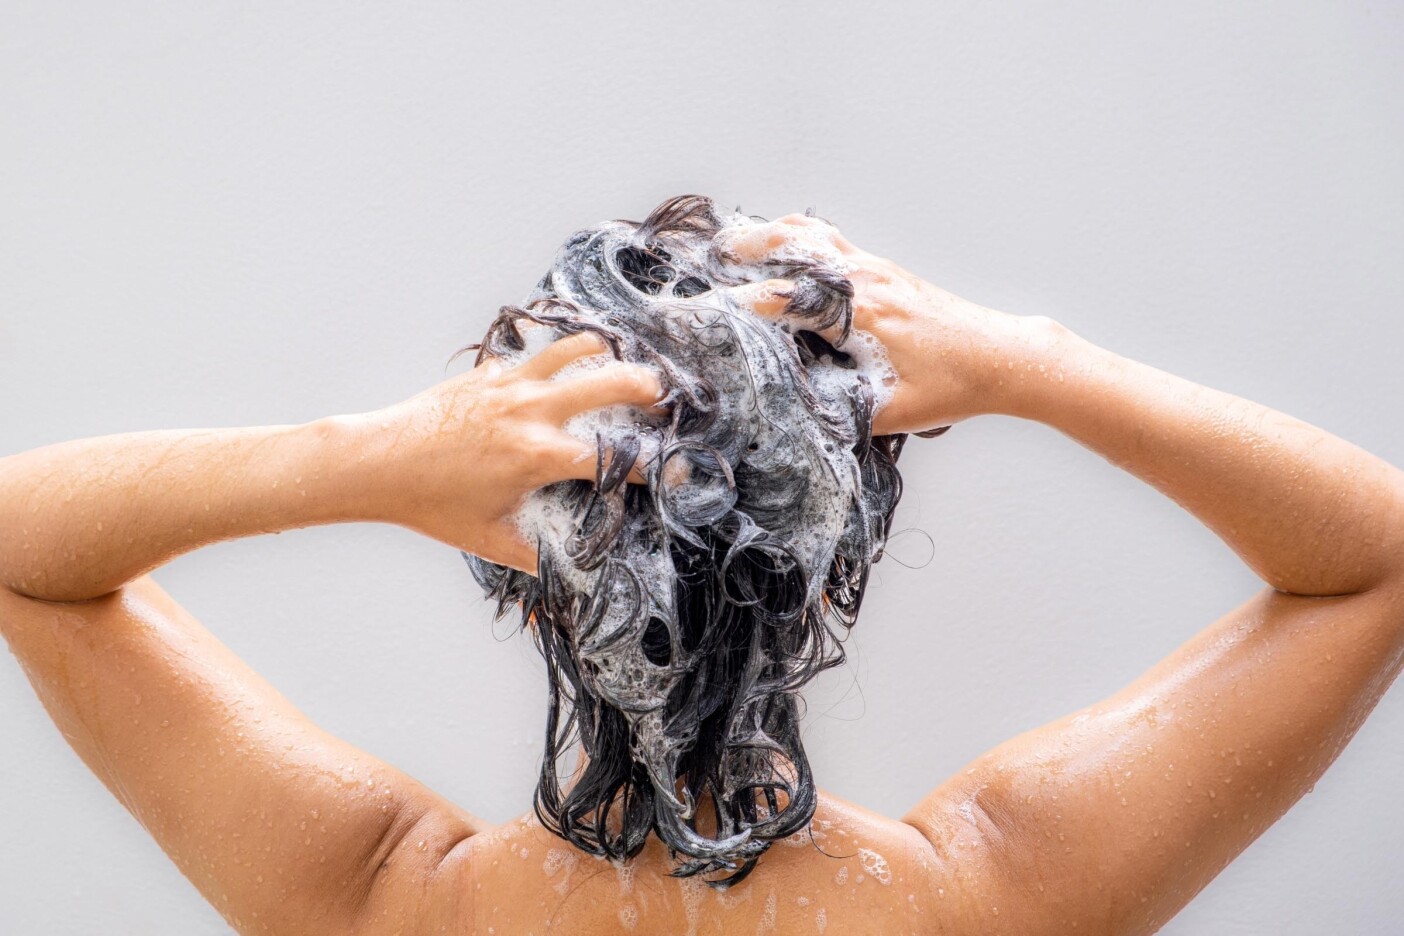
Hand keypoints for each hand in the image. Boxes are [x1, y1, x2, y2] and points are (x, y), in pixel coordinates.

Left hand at [358, 333, 663, 571]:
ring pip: (573, 351)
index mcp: (537, 457)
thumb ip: (536, 554)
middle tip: (662, 396)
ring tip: (622, 359)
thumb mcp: (489, 539)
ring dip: (605, 353)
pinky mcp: (490, 374)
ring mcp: (510, 386)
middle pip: (607, 385)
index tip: (676, 471)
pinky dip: (561, 350)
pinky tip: (573, 354)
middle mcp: (530, 414)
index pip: (610, 460)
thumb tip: (573, 572)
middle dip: (643, 388)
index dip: (650, 468)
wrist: (379, 462)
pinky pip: (537, 352)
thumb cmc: (432, 505)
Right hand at [716, 213, 1058, 434]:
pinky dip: (796, 237)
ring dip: (769, 235)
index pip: (781, 299)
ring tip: (732, 244)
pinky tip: (781, 248)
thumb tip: (788, 412)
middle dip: (742, 250)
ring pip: (809, 233)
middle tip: (705, 258)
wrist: (1003, 357)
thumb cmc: (951, 385)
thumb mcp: (889, 411)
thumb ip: (836, 410)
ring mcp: (873, 267)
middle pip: (789, 244)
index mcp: (858, 312)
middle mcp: (862, 279)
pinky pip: (829, 239)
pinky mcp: (883, 268)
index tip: (702, 318)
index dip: (735, 309)